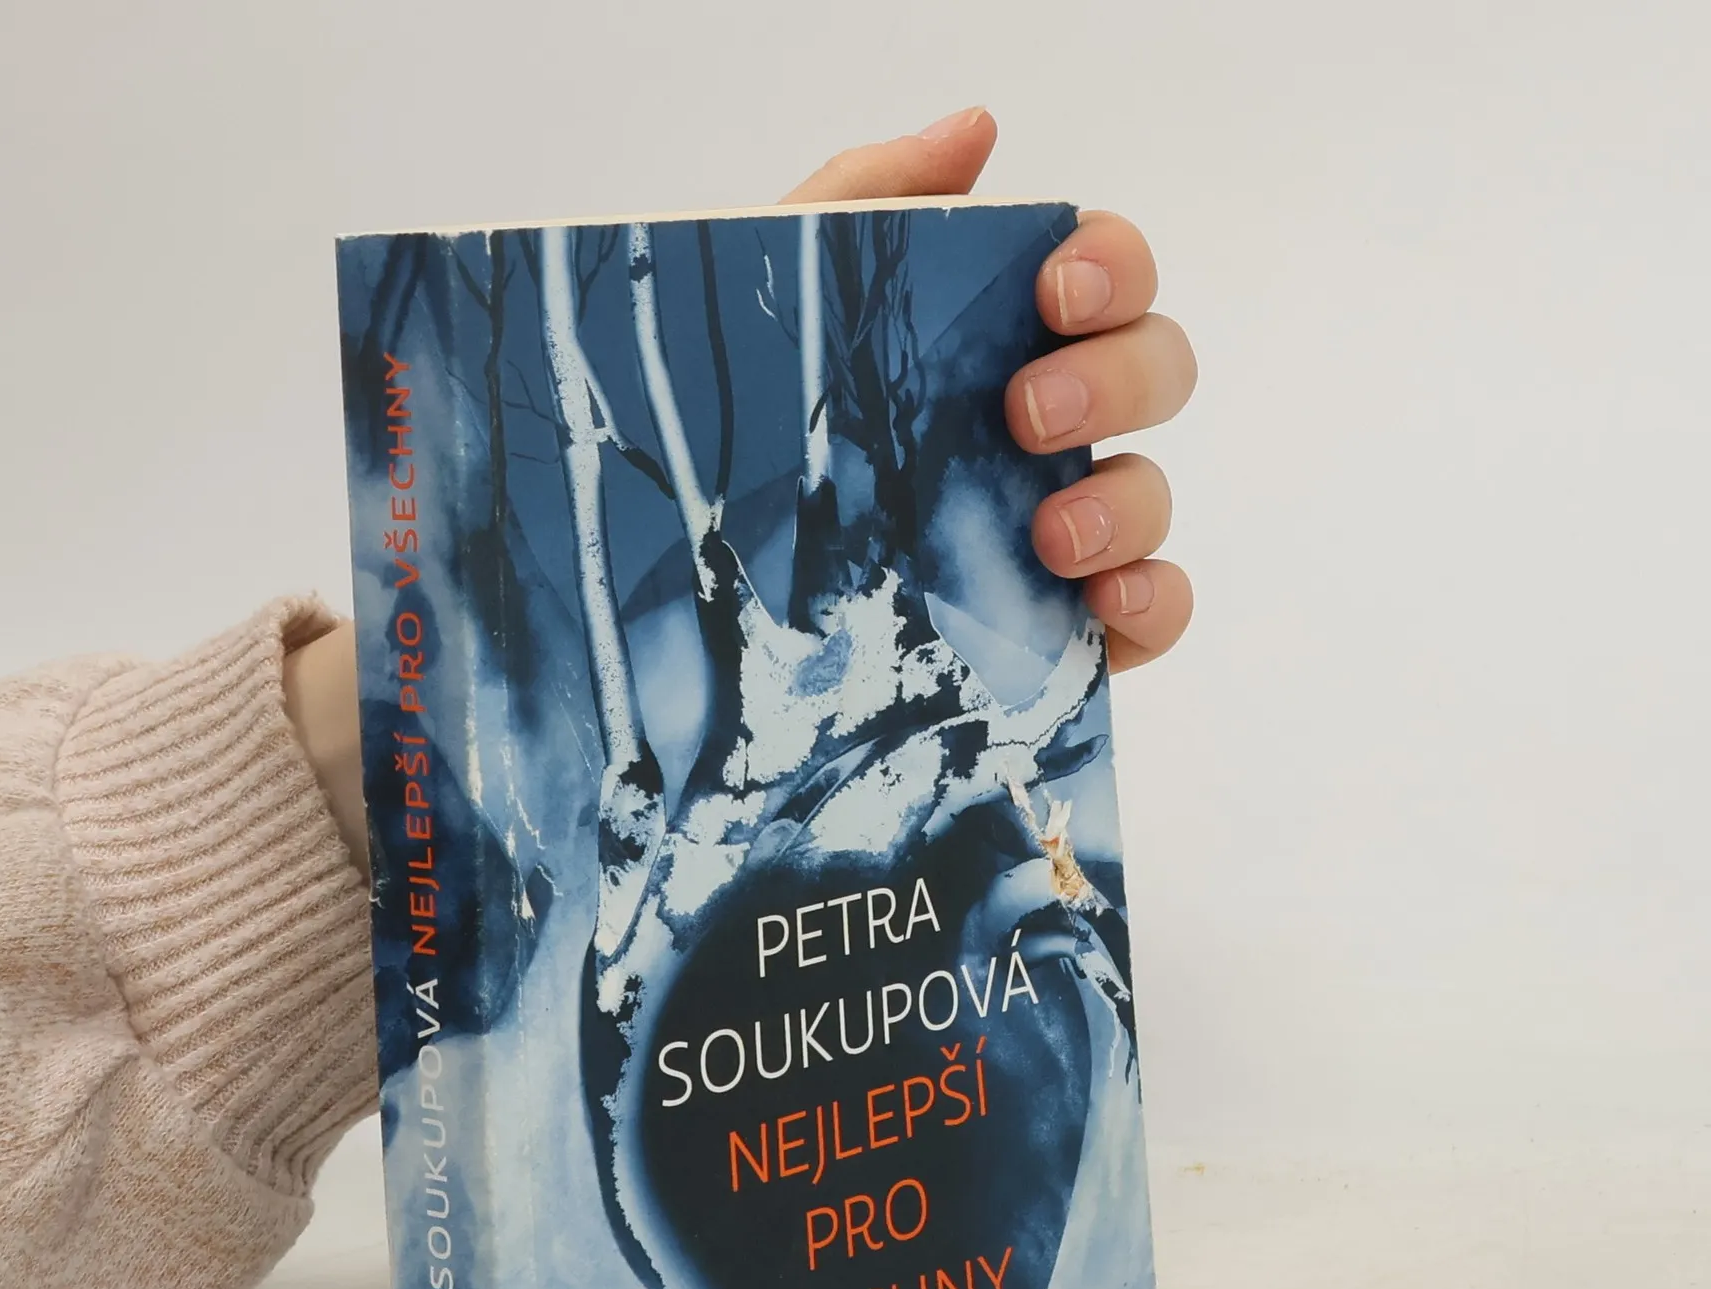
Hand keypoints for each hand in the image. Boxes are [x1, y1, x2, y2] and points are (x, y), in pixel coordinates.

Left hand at [293, 109, 1196, 874]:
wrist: (657, 609)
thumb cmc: (724, 433)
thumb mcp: (762, 299)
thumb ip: (862, 199)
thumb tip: (979, 127)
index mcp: (989, 336)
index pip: (1102, 272)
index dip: (1109, 263)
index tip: (1051, 288)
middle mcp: (1037, 431)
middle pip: (1153, 371)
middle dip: (1114, 379)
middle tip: (1023, 413)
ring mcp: (1054, 534)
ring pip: (1154, 493)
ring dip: (1127, 502)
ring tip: (1046, 536)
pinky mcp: (1053, 636)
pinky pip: (1153, 611)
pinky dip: (1155, 605)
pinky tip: (1104, 610)